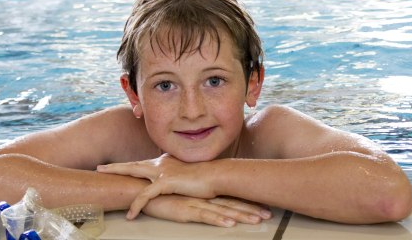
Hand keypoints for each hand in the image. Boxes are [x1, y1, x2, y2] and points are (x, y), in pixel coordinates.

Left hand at [97, 154, 215, 218]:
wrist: (216, 175)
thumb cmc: (206, 177)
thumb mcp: (188, 176)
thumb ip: (177, 178)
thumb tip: (173, 184)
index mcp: (166, 161)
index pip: (143, 163)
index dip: (130, 166)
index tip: (119, 167)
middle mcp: (162, 163)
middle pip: (134, 164)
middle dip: (116, 166)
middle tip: (101, 168)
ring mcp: (163, 171)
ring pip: (134, 173)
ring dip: (118, 176)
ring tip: (105, 181)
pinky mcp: (166, 182)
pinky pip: (146, 195)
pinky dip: (137, 205)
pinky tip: (131, 214)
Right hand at [142, 195, 271, 226]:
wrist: (143, 187)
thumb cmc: (163, 191)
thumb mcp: (184, 193)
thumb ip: (196, 193)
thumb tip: (206, 195)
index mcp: (205, 192)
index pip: (231, 197)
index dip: (248, 201)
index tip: (264, 205)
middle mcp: (204, 196)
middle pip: (232, 203)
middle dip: (251, 209)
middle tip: (268, 214)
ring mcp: (196, 203)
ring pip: (223, 210)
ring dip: (241, 215)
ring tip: (257, 220)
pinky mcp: (185, 210)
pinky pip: (205, 216)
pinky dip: (218, 220)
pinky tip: (230, 224)